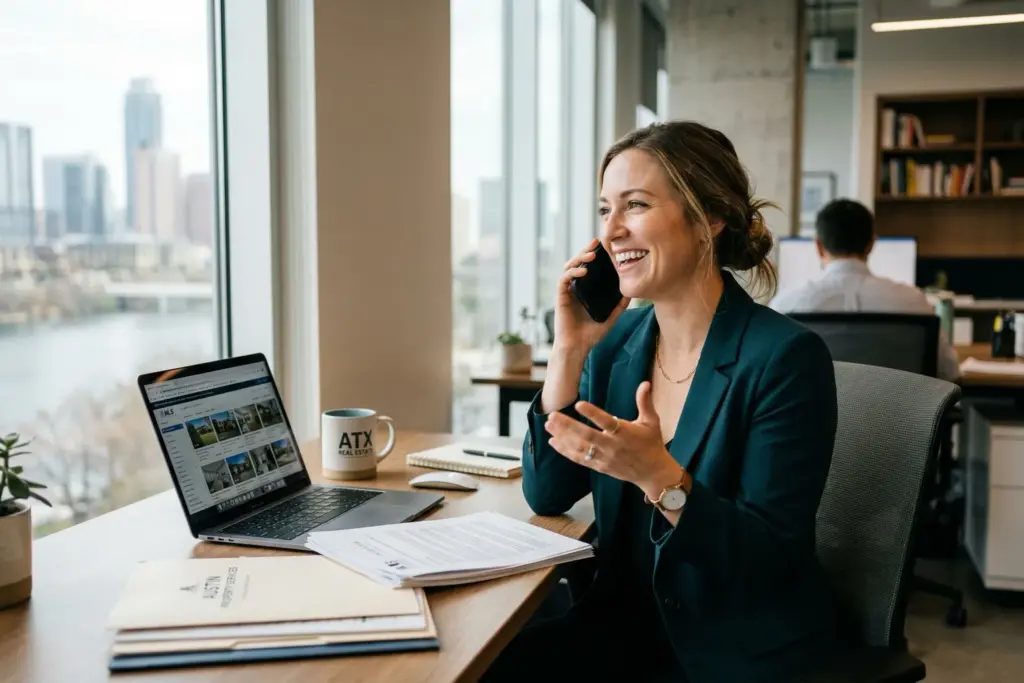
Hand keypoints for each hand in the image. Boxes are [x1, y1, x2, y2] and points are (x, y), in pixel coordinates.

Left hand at [543, 381, 683, 497]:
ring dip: (562, 437)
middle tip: (552, 415)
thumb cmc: (651, 443)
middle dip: (568, 426)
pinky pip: (579, 459)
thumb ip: (645, 402)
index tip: (578, 404)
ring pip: (580, 448)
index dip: (593, 414)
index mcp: (626, 433)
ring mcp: (605, 458)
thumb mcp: (651, 421)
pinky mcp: (600, 467)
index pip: (607, 422)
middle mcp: (613, 446)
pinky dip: (565, 451)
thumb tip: (645, 383)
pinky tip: (553, 441)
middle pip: (587, 436)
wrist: (653, 472)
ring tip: (548, 425)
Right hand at [552, 239, 630, 354]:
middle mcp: (575, 289)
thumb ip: (619, 306)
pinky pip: (564, 279)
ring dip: (579, 258)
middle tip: (597, 243)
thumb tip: (631, 292)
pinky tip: (584, 271)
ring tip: (591, 255)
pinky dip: (573, 272)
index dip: (595, 256)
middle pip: (578, 263)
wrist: (577, 348)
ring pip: (569, 267)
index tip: (605, 247)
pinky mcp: (560, 297)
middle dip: (586, 251)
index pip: (589, 268)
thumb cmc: (591, 335)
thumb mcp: (611, 318)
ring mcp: (567, 292)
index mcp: (585, 291)